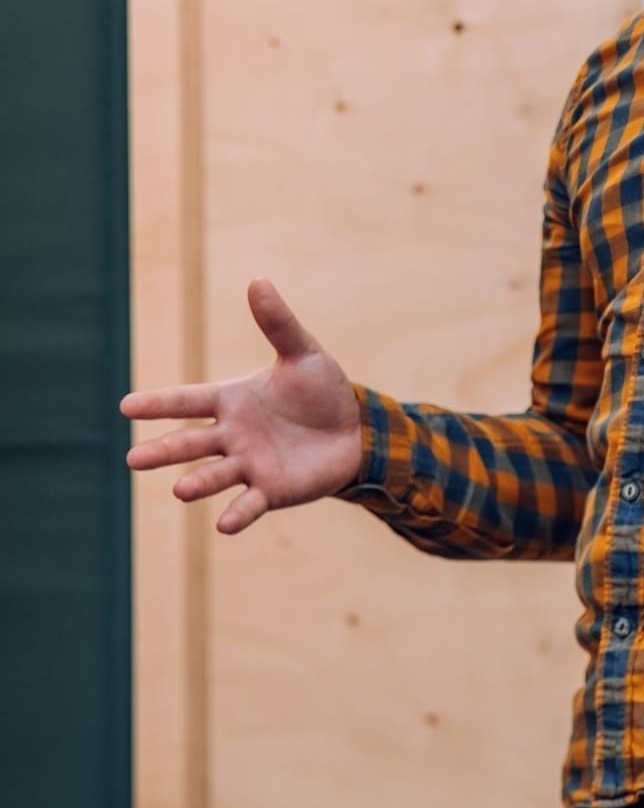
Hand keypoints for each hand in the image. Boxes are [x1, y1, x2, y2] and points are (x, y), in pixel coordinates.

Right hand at [120, 279, 363, 534]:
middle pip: (189, 443)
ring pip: (214, 474)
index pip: (187, 400)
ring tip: (180, 491)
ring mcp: (249, 464)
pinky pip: (250, 504)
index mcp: (231, 400)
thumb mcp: (303, 353)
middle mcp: (232, 435)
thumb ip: (277, 324)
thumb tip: (257, 281)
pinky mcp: (271, 490)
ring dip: (197, 483)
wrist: (354, 429)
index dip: (158, 403)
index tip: (126, 406)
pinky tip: (224, 526)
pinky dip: (238, 515)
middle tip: (133, 459)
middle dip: (163, 451)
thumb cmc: (321, 390)